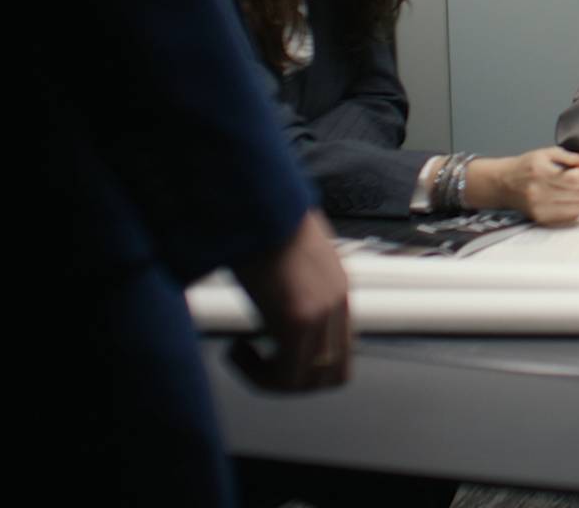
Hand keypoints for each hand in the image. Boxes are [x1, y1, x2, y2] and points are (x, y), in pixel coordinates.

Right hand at [228, 209, 351, 391]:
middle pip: (333, 375)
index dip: (309, 367)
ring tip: (244, 356)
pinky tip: (236, 349)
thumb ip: (297, 286)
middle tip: (260, 364)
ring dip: (272, 380)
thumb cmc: (262, 222)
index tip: (277, 356)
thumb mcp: (291, 259)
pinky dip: (258, 374)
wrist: (257, 197)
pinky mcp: (298, 317)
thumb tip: (277, 306)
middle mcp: (337, 304)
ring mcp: (321, 312)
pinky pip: (285, 374)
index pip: (342, 353)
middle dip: (293, 382)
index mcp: (338, 289)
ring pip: (309, 381)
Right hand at [468, 147, 578, 223]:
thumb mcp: (546, 153)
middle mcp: (540, 194)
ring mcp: (541, 209)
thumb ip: (570, 157)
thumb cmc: (526, 166)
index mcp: (541, 173)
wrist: (503, 184)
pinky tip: (575, 194)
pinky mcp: (543, 219)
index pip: (576, 178)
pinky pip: (571, 215)